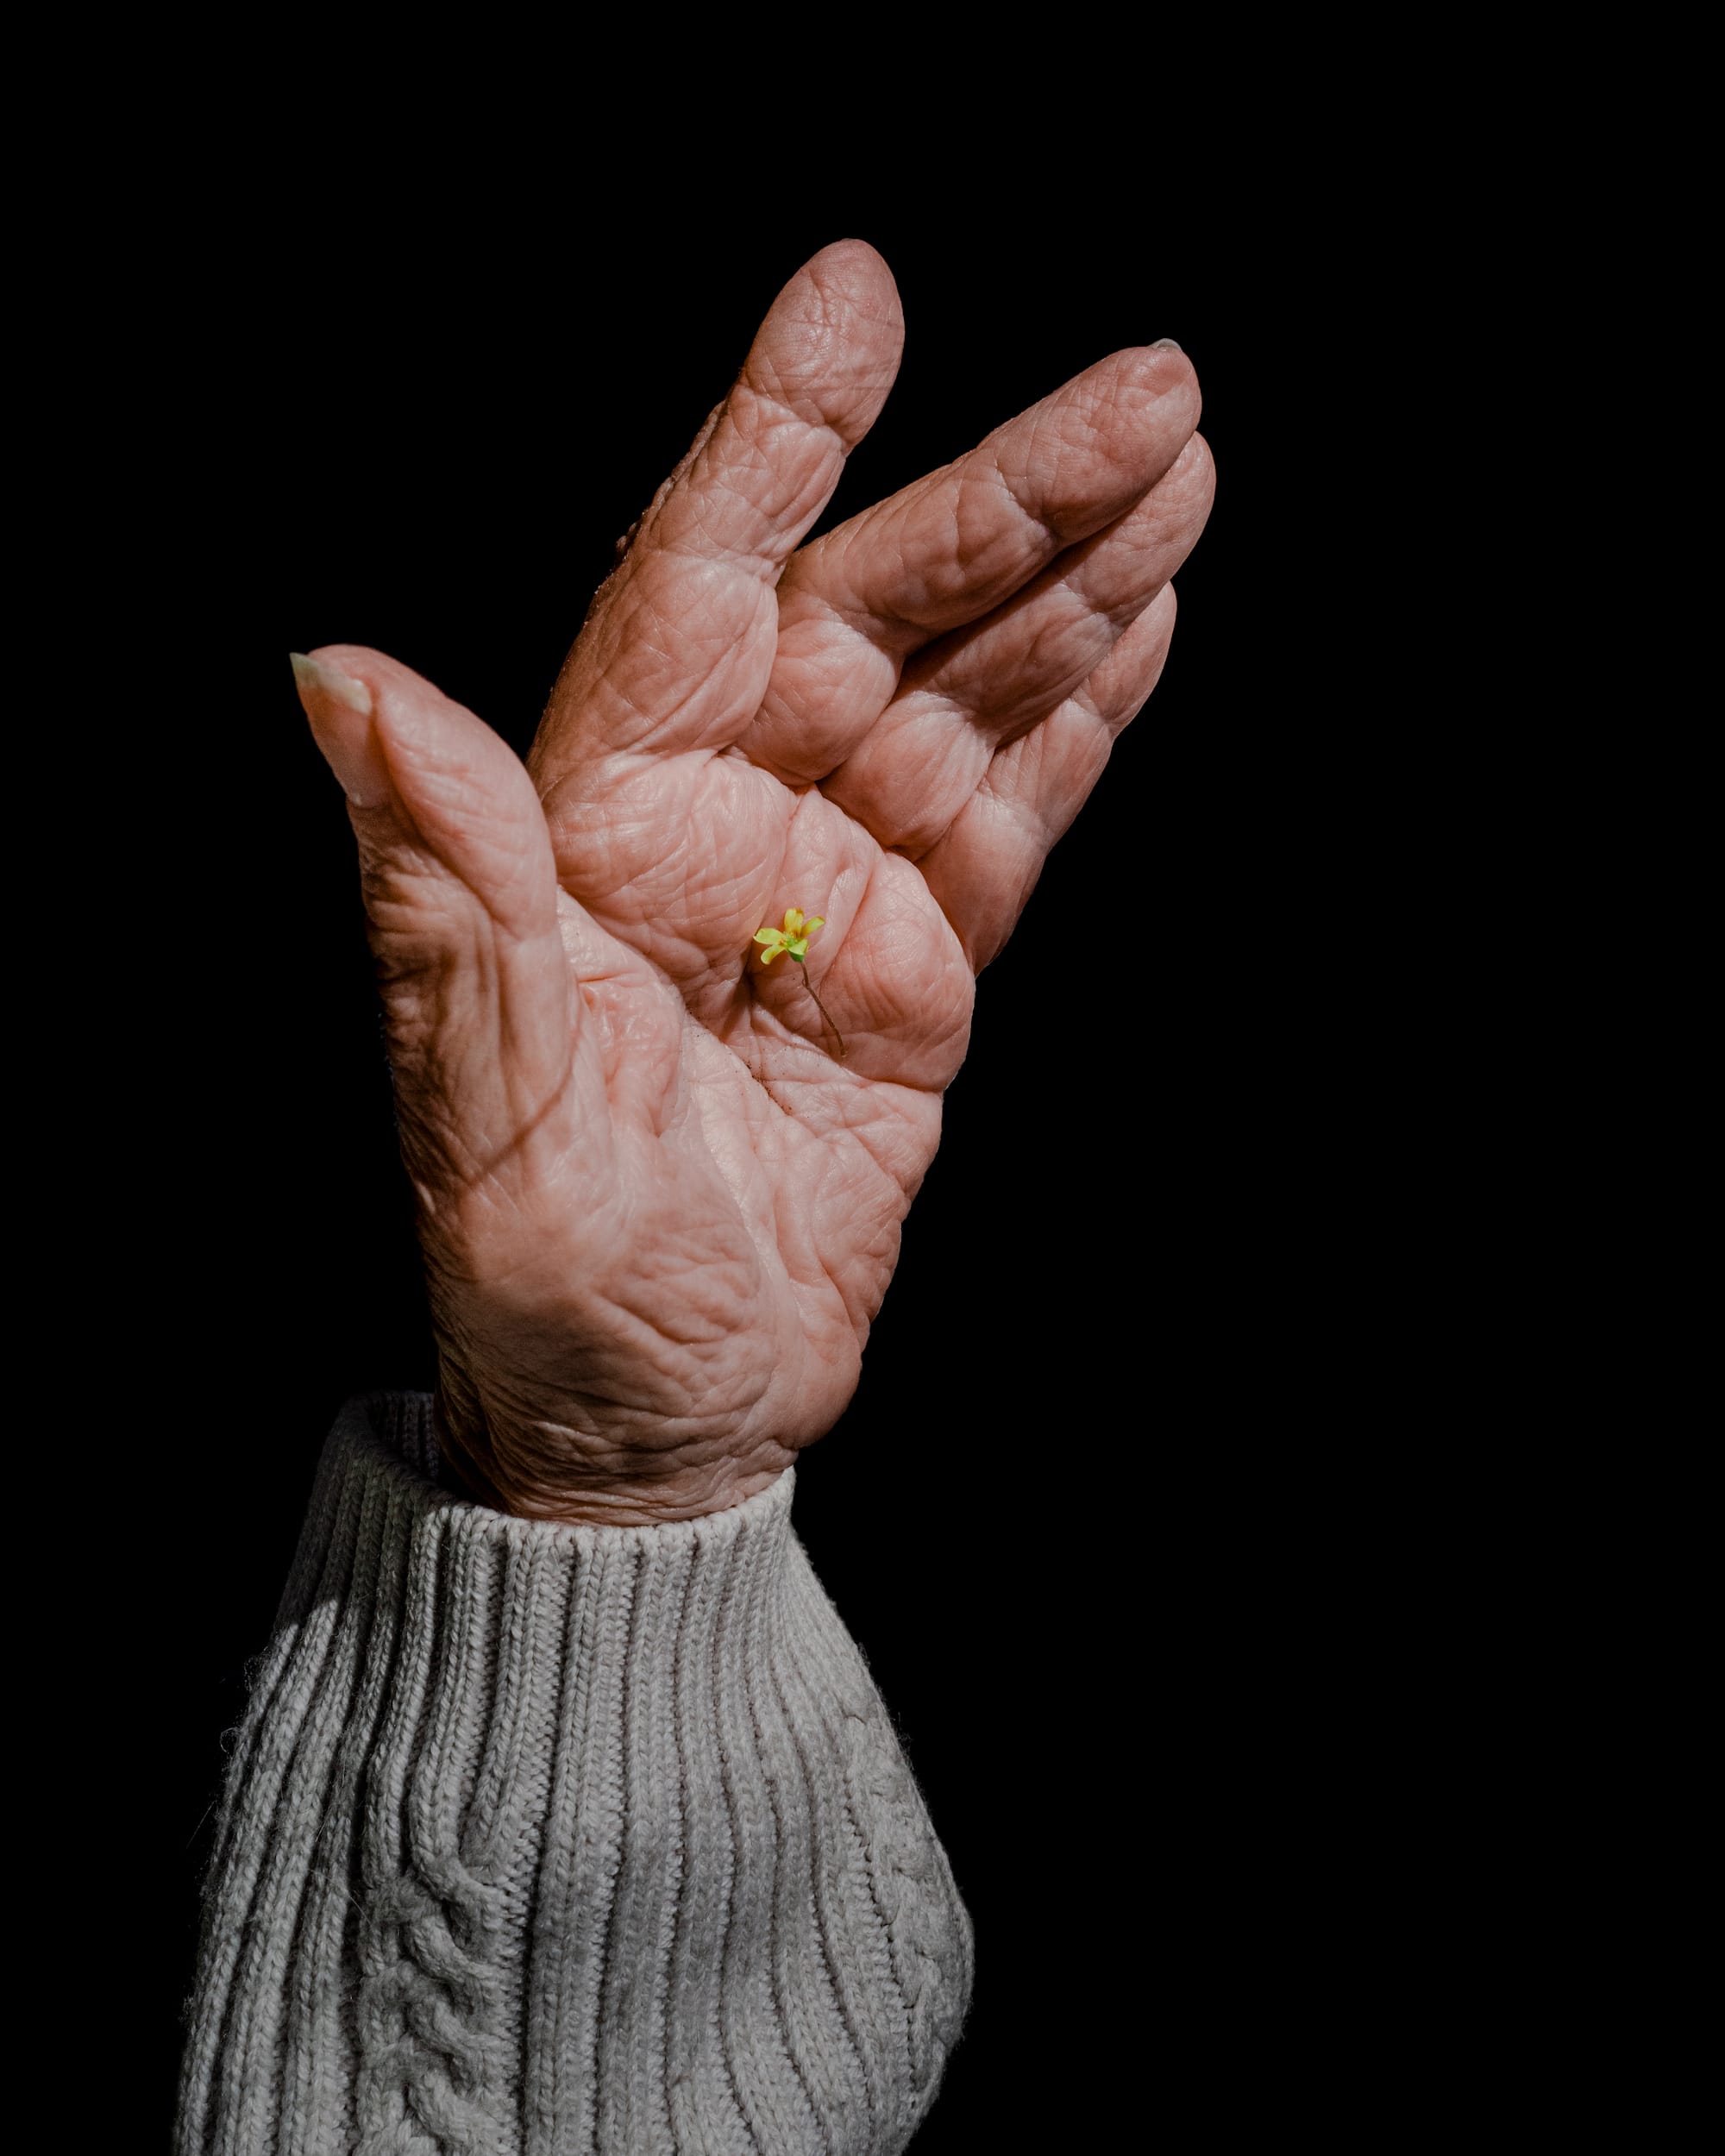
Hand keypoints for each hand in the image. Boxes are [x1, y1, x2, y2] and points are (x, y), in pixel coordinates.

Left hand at [291, 241, 1213, 1523]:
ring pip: (965, 694)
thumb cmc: (551, 1287)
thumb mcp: (486, 1106)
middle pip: (870, 615)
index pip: (693, 584)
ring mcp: (830, 890)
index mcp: (598, 826)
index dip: (773, 436)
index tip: (857, 296)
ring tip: (1179, 465)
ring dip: (1076, 584)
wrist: (662, 1423)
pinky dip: (1087, 720)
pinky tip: (1150, 620)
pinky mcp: (919, 966)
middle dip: (1007, 502)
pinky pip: (1017, 814)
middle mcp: (719, 826)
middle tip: (1150, 391)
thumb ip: (442, 893)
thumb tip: (339, 678)